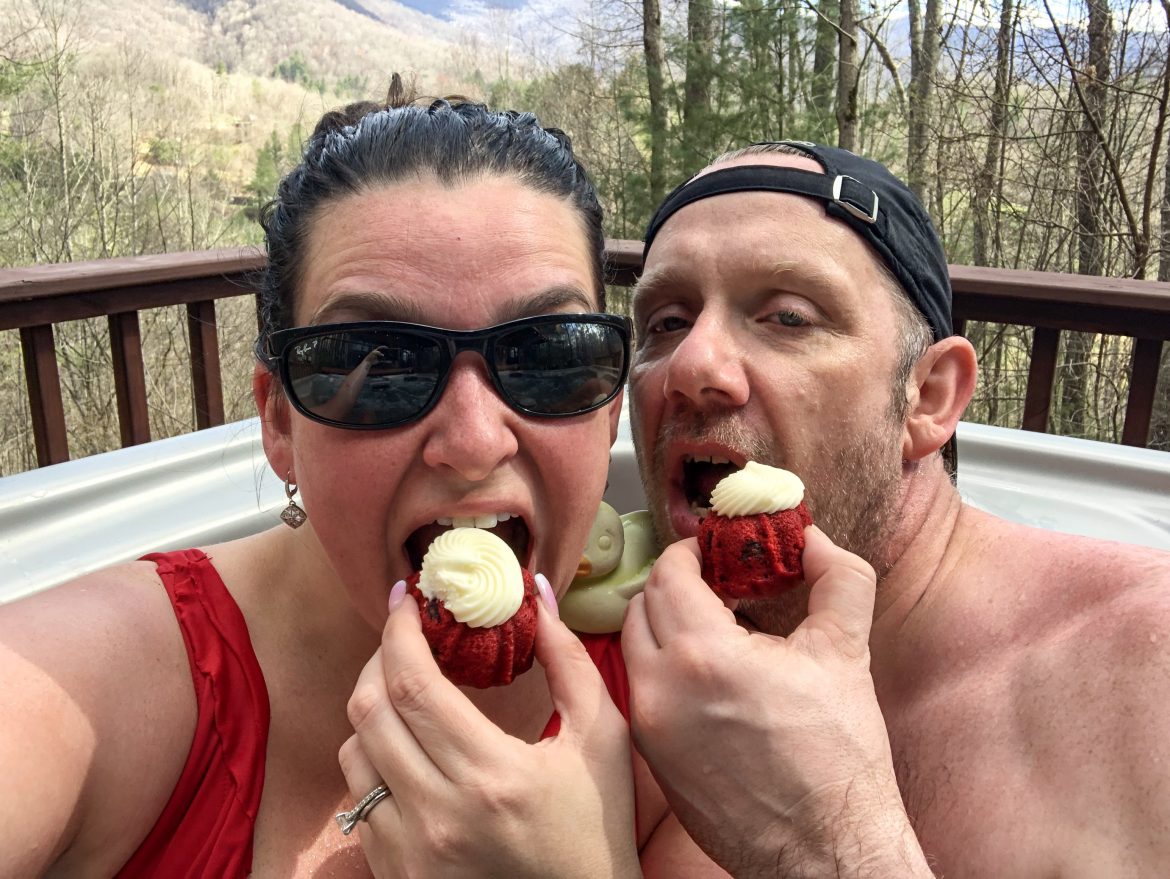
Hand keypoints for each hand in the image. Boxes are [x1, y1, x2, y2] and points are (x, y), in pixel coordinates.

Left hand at [339, 581, 639, 878]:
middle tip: (405, 636)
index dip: (400, 632)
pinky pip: (359, 799)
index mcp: (492, 777)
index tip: (406, 600)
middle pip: (371, 712)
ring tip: (407, 692)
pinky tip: (408, 747)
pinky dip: (373, 759)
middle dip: (380, 658)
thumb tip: (537, 594)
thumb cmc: (598, 826)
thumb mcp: (603, 737)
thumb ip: (569, 660)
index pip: (414, 685)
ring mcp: (410, 852)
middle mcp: (439, 816)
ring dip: (374, 709)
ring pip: (354, 753)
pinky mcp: (396, 874)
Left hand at [622, 527, 931, 877]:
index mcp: (705, 655)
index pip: (669, 573)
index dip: (689, 552)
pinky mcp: (650, 758)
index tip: (712, 552)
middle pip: (643, 605)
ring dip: (663, 626)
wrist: (825, 849)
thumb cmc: (837, 757)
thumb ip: (838, 577)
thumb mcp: (846, 652)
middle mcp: (662, 688)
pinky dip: (662, 670)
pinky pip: (640, 691)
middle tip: (715, 586)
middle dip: (675, 585)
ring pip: (633, 648)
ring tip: (712, 631)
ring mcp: (649, 727)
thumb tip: (815, 539)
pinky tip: (707, 680)